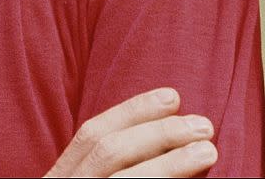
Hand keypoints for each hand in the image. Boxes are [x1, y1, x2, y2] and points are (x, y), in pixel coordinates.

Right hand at [44, 88, 216, 176]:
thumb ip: (105, 166)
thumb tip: (162, 137)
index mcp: (59, 176)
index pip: (91, 134)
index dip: (131, 111)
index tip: (172, 96)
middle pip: (106, 153)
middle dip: (156, 134)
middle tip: (202, 125)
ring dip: (168, 165)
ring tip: (206, 150)